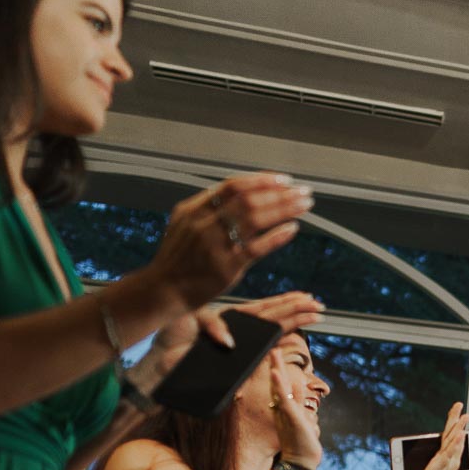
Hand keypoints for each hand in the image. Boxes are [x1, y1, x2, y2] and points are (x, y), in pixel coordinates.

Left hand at [129, 292, 324, 393]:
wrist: (158, 363)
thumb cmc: (170, 340)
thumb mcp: (190, 321)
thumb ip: (211, 325)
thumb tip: (230, 341)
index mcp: (229, 318)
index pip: (264, 308)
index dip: (285, 302)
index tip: (305, 297)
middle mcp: (238, 331)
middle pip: (274, 317)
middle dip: (297, 310)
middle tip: (319, 305)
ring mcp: (239, 345)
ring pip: (272, 330)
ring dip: (293, 322)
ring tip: (314, 315)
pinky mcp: (235, 361)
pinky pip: (259, 351)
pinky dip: (274, 345)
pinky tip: (290, 338)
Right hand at [143, 172, 311, 311]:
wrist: (163, 289)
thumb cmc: (179, 258)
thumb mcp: (185, 224)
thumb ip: (210, 207)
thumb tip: (242, 191)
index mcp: (193, 209)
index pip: (232, 186)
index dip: (261, 180)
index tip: (284, 179)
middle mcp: (204, 223)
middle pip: (249, 200)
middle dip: (280, 194)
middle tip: (303, 192)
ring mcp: (215, 245)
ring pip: (256, 219)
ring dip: (284, 209)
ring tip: (304, 205)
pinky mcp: (226, 267)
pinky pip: (257, 248)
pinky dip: (277, 236)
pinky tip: (292, 228)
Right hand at [268, 348, 322, 469]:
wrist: (301, 462)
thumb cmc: (301, 442)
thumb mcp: (300, 416)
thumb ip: (297, 401)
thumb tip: (297, 386)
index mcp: (284, 407)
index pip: (280, 384)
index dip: (278, 368)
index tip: (276, 353)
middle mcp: (282, 408)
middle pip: (277, 382)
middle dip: (275, 365)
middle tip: (272, 347)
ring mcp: (285, 412)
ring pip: (278, 387)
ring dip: (276, 369)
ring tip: (273, 353)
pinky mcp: (290, 417)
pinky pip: (283, 399)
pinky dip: (279, 386)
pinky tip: (275, 373)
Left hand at [405, 402, 468, 469]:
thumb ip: (435, 460)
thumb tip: (434, 452)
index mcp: (446, 460)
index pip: (451, 438)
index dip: (455, 424)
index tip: (458, 411)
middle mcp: (448, 461)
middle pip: (454, 437)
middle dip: (458, 421)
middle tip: (462, 406)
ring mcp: (445, 465)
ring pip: (454, 444)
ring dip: (460, 429)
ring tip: (464, 417)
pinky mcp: (439, 469)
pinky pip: (448, 455)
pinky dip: (456, 445)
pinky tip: (459, 436)